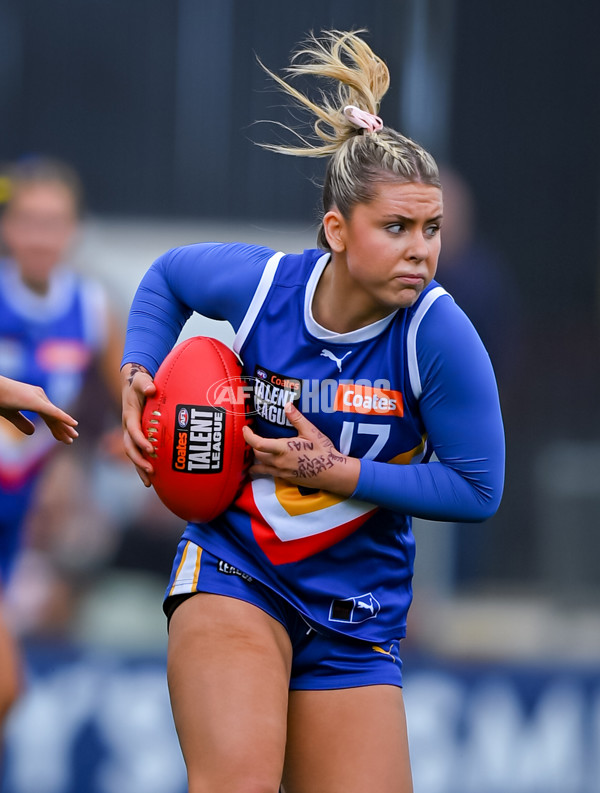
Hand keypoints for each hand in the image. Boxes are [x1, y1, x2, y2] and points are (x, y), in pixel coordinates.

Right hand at [0, 375, 77, 443]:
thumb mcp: (10, 414)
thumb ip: (21, 422)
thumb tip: (33, 433)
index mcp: (34, 399)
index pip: (49, 415)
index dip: (56, 427)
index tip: (62, 437)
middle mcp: (39, 396)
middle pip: (54, 415)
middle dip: (63, 428)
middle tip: (72, 439)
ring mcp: (38, 398)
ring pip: (55, 415)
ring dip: (65, 427)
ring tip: (73, 437)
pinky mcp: (35, 402)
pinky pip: (52, 411)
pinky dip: (63, 418)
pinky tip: (73, 423)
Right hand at [121, 363, 156, 485]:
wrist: (133, 386)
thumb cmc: (140, 383)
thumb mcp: (141, 381)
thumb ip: (145, 384)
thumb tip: (151, 389)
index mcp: (129, 415)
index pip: (133, 431)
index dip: (140, 440)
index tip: (151, 449)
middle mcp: (128, 427)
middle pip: (130, 448)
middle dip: (139, 460)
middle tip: (151, 471)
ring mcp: (131, 434)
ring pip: (132, 455)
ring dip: (139, 468)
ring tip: (149, 483)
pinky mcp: (136, 438)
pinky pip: (138, 454)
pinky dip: (142, 467)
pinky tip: (151, 479)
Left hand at [242, 401, 359, 496]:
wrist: (333, 473)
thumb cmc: (323, 452)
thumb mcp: (311, 432)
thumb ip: (297, 419)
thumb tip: (287, 405)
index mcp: (283, 449)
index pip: (258, 444)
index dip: (248, 436)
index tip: (245, 429)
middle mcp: (279, 462)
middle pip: (257, 455)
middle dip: (253, 447)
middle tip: (253, 438)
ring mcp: (282, 473)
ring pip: (261, 467)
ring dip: (256, 460)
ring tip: (256, 453)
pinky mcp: (287, 479)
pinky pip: (271, 473)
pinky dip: (266, 468)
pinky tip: (270, 463)